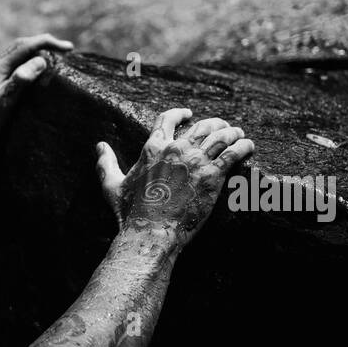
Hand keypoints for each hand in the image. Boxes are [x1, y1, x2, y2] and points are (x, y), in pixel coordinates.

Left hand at [0, 33, 73, 177]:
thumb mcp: (5, 103)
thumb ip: (21, 80)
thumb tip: (40, 60)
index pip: (26, 46)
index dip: (48, 43)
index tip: (69, 49)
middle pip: (20, 47)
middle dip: (42, 45)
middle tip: (64, 50)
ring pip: (14, 56)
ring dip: (33, 54)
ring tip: (51, 59)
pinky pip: (9, 67)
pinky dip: (24, 64)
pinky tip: (30, 73)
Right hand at [96, 108, 253, 248]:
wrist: (150, 233)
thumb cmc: (130, 213)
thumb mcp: (111, 186)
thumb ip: (105, 163)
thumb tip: (99, 146)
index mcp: (152, 148)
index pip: (168, 119)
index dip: (180, 113)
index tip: (189, 114)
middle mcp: (175, 149)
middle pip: (202, 125)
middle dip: (214, 124)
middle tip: (222, 128)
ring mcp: (195, 161)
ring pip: (221, 135)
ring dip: (233, 132)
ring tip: (239, 135)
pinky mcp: (212, 176)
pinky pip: (234, 152)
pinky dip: (244, 146)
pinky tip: (249, 146)